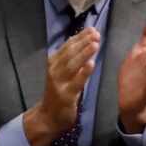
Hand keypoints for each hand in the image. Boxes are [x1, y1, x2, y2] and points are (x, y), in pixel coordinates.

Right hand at [23, 26, 100, 145]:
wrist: (48, 116)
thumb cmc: (58, 92)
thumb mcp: (62, 72)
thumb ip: (71, 58)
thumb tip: (86, 40)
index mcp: (54, 62)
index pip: (67, 46)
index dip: (79, 37)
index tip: (92, 29)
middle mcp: (54, 70)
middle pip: (70, 53)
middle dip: (83, 42)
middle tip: (96, 34)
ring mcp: (59, 83)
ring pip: (72, 65)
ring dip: (84, 53)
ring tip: (95, 44)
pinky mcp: (66, 95)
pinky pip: (76, 82)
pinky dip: (83, 73)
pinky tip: (91, 64)